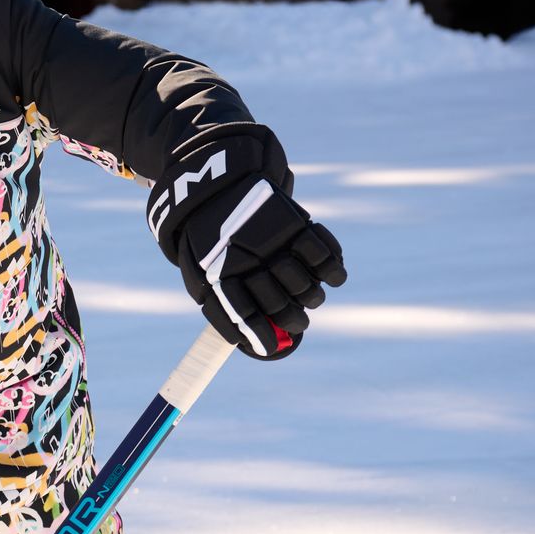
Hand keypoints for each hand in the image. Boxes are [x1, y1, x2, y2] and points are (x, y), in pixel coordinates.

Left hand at [152, 137, 346, 358]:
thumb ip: (220, 305)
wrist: (214, 186)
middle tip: (299, 322)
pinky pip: (321, 253)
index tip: (273, 347)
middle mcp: (246, 261)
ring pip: (303, 284)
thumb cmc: (207, 240)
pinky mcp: (293, 223)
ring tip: (311, 297)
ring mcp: (272, 243)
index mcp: (218, 275)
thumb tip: (248, 341)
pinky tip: (335, 276)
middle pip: (279, 304)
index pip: (243, 315)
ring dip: (312, 297)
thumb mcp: (199, 271)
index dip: (260, 334)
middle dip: (292, 319)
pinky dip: (333, 269)